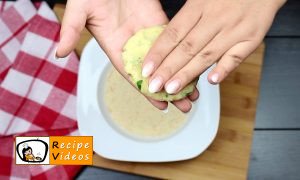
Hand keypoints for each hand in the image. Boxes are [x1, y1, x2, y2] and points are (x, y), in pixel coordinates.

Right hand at [56, 0, 198, 111]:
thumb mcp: (79, 11)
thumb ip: (72, 31)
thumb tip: (59, 53)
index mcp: (116, 48)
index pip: (134, 76)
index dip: (148, 92)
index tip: (162, 107)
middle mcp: (133, 46)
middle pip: (155, 73)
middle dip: (169, 90)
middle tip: (186, 106)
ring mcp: (147, 35)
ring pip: (168, 60)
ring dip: (180, 75)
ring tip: (195, 90)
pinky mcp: (158, 21)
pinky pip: (174, 41)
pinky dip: (183, 54)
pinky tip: (194, 64)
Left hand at [142, 0, 285, 94]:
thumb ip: (185, 18)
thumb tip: (165, 40)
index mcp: (198, 6)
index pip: (173, 34)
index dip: (158, 53)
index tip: (146, 69)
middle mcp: (214, 19)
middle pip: (186, 48)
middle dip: (167, 70)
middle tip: (154, 86)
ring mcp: (233, 30)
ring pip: (206, 55)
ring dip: (188, 74)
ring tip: (172, 89)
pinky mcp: (250, 38)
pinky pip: (236, 56)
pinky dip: (223, 69)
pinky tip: (211, 81)